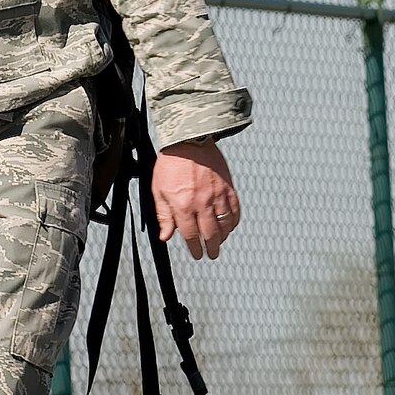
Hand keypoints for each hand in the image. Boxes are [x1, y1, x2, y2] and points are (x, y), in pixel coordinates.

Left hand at [153, 139, 241, 258]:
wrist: (189, 141)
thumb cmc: (171, 164)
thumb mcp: (159, 191)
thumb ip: (163, 215)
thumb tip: (165, 236)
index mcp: (183, 206)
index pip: (191, 235)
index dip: (194, 248)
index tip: (197, 254)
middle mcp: (202, 203)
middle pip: (210, 234)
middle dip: (211, 247)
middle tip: (211, 254)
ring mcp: (218, 195)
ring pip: (225, 223)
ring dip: (223, 236)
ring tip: (220, 241)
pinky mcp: (228, 187)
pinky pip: (235, 209)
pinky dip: (234, 220)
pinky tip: (231, 225)